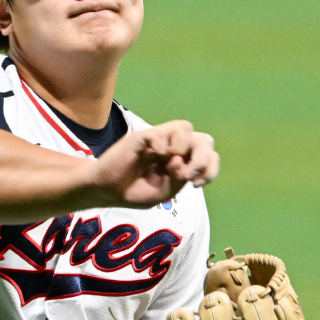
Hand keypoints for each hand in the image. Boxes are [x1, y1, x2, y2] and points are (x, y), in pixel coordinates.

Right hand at [90, 120, 218, 208]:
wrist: (108, 191)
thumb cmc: (136, 191)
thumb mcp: (166, 191)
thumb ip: (181, 177)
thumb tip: (183, 160)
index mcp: (183, 160)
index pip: (208, 154)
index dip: (210, 168)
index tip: (196, 185)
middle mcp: (174, 147)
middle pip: (203, 139)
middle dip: (202, 158)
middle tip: (187, 175)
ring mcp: (159, 140)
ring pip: (185, 127)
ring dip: (184, 148)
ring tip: (170, 164)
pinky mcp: (142, 137)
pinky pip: (161, 132)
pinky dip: (162, 145)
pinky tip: (154, 156)